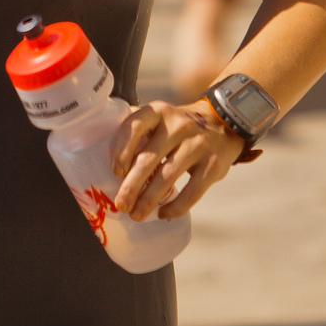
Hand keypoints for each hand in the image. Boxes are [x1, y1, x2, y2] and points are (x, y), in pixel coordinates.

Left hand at [111, 98, 246, 221]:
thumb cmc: (179, 126)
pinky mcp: (213, 164)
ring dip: (149, 200)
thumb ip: (137, 129)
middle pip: (149, 158)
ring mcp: (198, 144)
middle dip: (131, 186)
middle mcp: (178, 125)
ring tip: (137, 214)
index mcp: (159, 111)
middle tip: (120, 205)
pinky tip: (164, 214)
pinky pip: (192, 191)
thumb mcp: (160, 116)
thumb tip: (102, 154)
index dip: (121, 150)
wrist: (223, 122)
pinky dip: (176, 206)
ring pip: (168, 176)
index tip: (115, 172)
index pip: (134, 126)